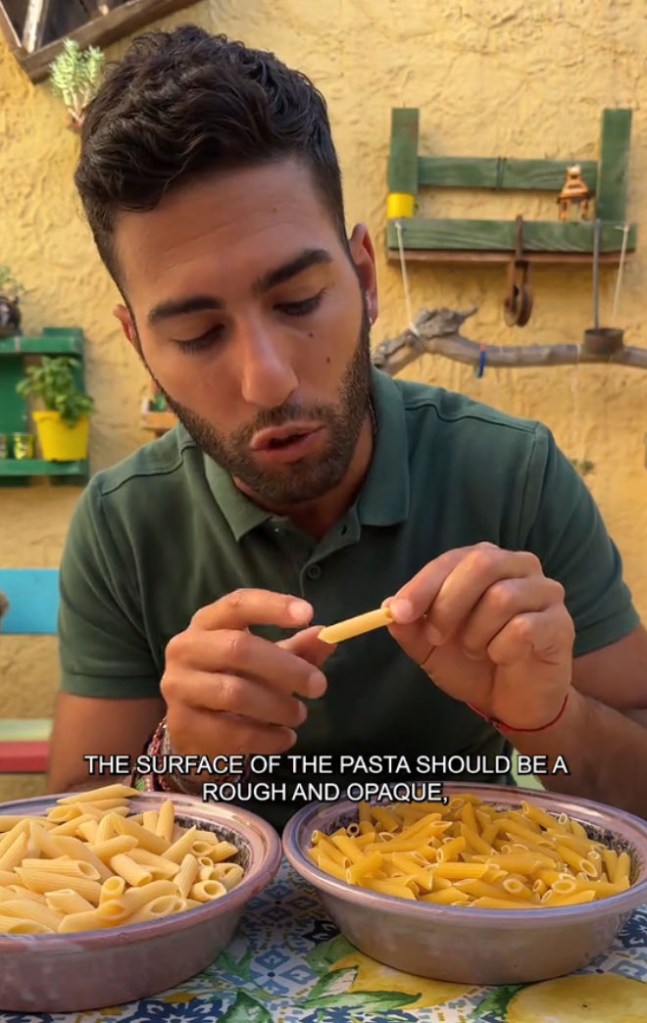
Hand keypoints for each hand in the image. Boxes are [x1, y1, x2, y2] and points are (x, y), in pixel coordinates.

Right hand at [161, 589, 334, 758]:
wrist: (191, 729)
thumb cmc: (232, 680)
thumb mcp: (264, 660)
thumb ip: (297, 649)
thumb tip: (327, 637)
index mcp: (208, 622)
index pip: (238, 604)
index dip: (272, 607)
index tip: (308, 614)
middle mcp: (186, 648)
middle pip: (238, 648)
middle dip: (285, 667)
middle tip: (319, 686)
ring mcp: (178, 687)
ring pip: (235, 693)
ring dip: (277, 706)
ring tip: (299, 715)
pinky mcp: (181, 724)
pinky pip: (231, 732)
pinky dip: (266, 737)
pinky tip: (285, 738)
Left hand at [384, 543, 574, 729]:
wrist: (513, 702)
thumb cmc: (473, 663)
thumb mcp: (430, 647)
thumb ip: (410, 626)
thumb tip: (388, 608)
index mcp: (486, 561)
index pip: (452, 560)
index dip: (422, 585)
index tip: (398, 612)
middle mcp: (519, 566)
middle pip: (482, 564)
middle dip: (449, 603)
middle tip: (436, 637)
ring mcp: (545, 592)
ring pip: (502, 597)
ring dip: (476, 633)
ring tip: (475, 650)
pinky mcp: (560, 624)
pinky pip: (524, 628)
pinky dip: (501, 648)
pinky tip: (501, 658)